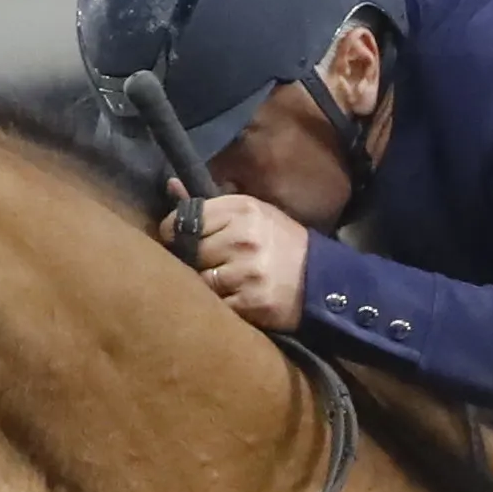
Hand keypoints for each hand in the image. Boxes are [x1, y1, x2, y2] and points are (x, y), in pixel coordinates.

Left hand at [189, 190, 310, 329]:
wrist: (323, 280)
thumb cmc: (280, 242)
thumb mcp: (252, 213)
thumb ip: (211, 205)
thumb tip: (170, 185)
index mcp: (242, 210)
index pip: (186, 220)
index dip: (177, 232)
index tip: (181, 240)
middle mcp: (243, 238)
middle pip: (191, 252)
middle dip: (194, 260)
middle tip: (208, 263)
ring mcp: (247, 272)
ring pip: (200, 281)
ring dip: (207, 284)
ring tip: (224, 282)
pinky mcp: (251, 302)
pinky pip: (218, 305)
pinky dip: (222, 305)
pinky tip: (236, 298)